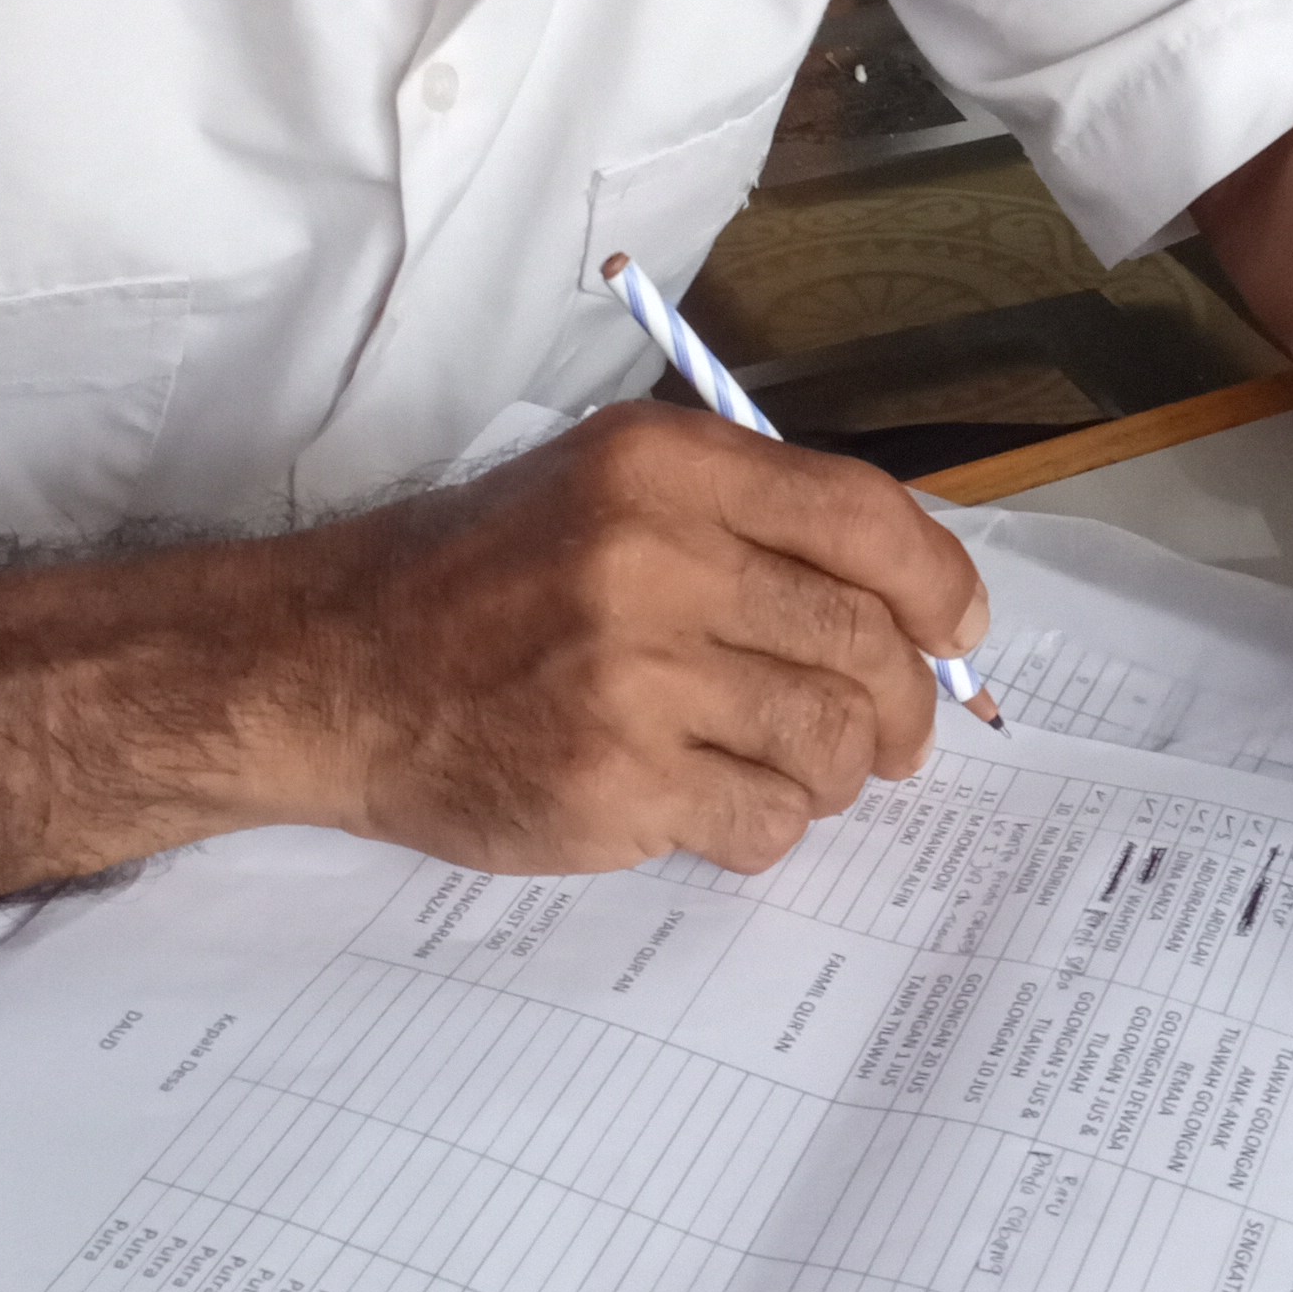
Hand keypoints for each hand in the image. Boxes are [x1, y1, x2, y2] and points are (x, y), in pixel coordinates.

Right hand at [299, 400, 986, 875]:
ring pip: (830, 740)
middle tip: (898, 735)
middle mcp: (653, 559)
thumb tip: (912, 599)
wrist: (333, 671)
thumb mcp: (604, 486)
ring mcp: (632, 678)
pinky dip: (771, 824)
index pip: (864, 517)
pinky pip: (765, 819)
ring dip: (840, 771)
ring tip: (797, 768)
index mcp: (663, 467)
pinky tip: (726, 806)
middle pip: (864, 641)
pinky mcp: (612, 784)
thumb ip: (747, 519)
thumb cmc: (479, 580)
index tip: (959, 631)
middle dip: (905, 702)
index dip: (940, 585)